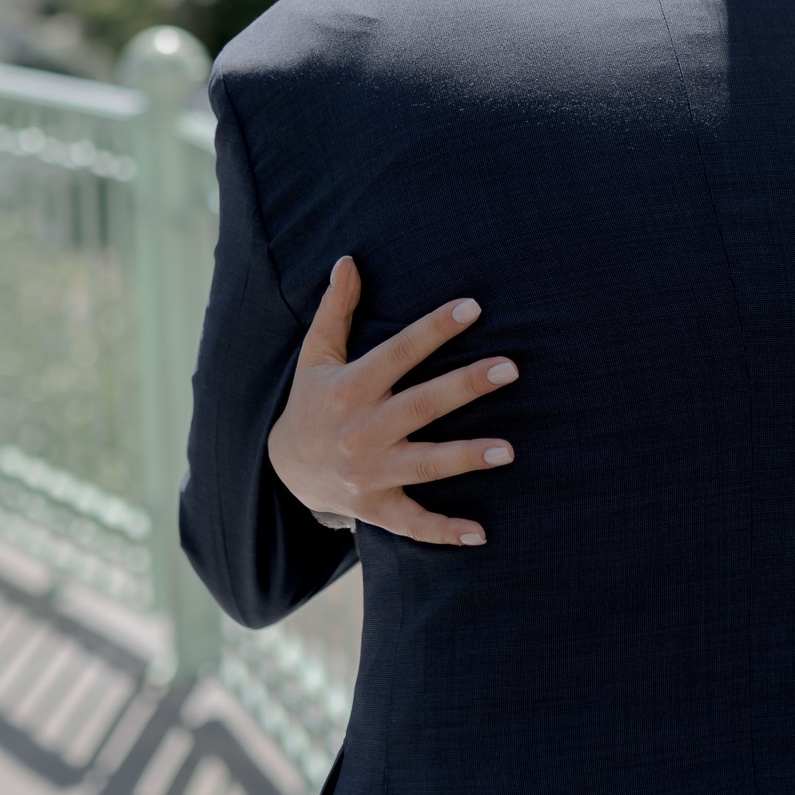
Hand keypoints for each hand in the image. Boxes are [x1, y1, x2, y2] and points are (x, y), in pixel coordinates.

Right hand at [266, 255, 519, 546]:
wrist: (285, 470)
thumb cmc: (312, 401)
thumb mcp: (316, 356)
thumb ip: (336, 310)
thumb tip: (348, 260)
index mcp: (349, 388)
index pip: (397, 353)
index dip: (433, 329)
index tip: (473, 307)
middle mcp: (360, 430)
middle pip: (419, 406)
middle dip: (464, 387)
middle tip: (510, 368)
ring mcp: (369, 472)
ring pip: (423, 465)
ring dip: (465, 457)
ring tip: (508, 450)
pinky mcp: (377, 507)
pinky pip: (413, 523)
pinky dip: (444, 532)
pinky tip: (482, 533)